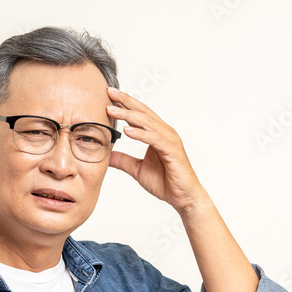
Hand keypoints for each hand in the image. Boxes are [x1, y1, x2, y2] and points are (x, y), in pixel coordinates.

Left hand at [106, 86, 212, 215]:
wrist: (183, 198)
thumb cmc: (166, 183)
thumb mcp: (137, 170)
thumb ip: (123, 161)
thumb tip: (107, 156)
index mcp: (157, 134)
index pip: (139, 115)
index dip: (125, 104)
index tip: (108, 96)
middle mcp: (165, 133)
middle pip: (143, 112)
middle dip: (125, 102)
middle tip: (109, 92)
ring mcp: (170, 140)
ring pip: (147, 123)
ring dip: (128, 115)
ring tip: (112, 110)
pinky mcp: (172, 151)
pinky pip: (154, 139)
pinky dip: (141, 134)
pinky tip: (127, 130)